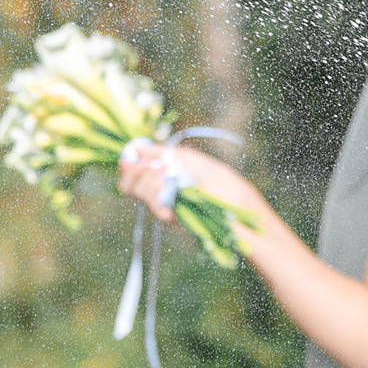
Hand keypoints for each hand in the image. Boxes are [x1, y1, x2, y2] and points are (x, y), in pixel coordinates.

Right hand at [114, 141, 259, 225]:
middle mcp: (160, 195)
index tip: (129, 156)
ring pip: (137, 194)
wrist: (240, 200)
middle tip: (151, 164)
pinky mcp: (174, 219)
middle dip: (134, 171)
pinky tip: (169, 180)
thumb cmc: (221, 179)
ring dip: (147, 177)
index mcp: (162, 180)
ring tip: (166, 169)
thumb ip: (164, 153)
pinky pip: (154, 207)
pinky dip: (157, 191)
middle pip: (128, 187)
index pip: (132, 177)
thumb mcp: (192, 159)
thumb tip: (137, 148)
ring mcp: (165, 207)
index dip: (127, 167)